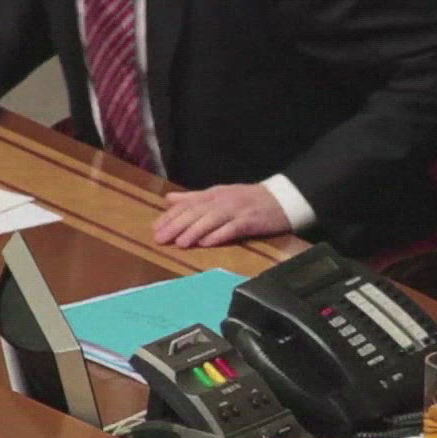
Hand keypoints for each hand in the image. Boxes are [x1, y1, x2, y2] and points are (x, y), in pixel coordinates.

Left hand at [154, 184, 291, 246]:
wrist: (282, 199)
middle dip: (177, 225)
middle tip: (161, 238)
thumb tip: (169, 199)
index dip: (170, 216)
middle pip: (196, 212)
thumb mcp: (220, 195)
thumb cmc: (249, 199)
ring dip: (195, 231)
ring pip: (212, 220)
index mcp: (214, 194)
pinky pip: (232, 228)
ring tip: (180, 243)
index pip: (188, 204)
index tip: (155, 228)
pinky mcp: (251, 221)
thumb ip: (194, 197)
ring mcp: (237, 210)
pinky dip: (219, 235)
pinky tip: (207, 243)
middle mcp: (223, 200)